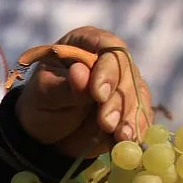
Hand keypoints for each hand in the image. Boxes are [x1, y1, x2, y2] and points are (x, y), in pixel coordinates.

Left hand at [14, 26, 153, 157]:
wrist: (45, 132)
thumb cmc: (41, 104)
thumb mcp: (46, 95)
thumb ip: (65, 87)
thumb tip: (80, 73)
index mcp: (86, 43)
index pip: (108, 47)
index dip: (107, 69)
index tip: (98, 94)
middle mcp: (109, 59)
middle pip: (126, 72)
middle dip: (118, 100)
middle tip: (106, 123)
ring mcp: (123, 82)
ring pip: (137, 94)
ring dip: (130, 116)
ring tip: (120, 135)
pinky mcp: (130, 106)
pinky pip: (140, 114)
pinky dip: (136, 128)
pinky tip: (129, 139)